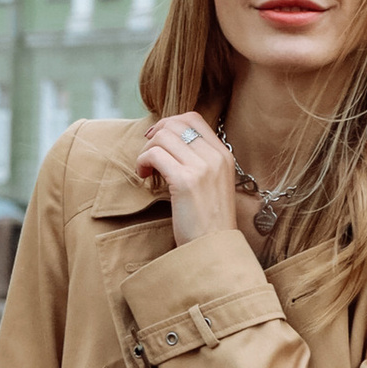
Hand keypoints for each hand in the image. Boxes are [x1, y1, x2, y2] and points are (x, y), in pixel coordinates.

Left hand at [134, 116, 244, 247]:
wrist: (214, 249)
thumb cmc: (208, 222)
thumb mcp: (213, 184)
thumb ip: (200, 161)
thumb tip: (168, 140)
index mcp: (224, 155)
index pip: (193, 118)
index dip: (169, 123)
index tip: (157, 140)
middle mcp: (216, 157)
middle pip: (175, 124)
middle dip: (155, 136)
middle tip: (148, 156)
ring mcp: (202, 168)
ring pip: (162, 137)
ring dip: (146, 150)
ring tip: (146, 170)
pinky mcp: (185, 181)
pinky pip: (154, 154)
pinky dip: (142, 162)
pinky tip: (144, 176)